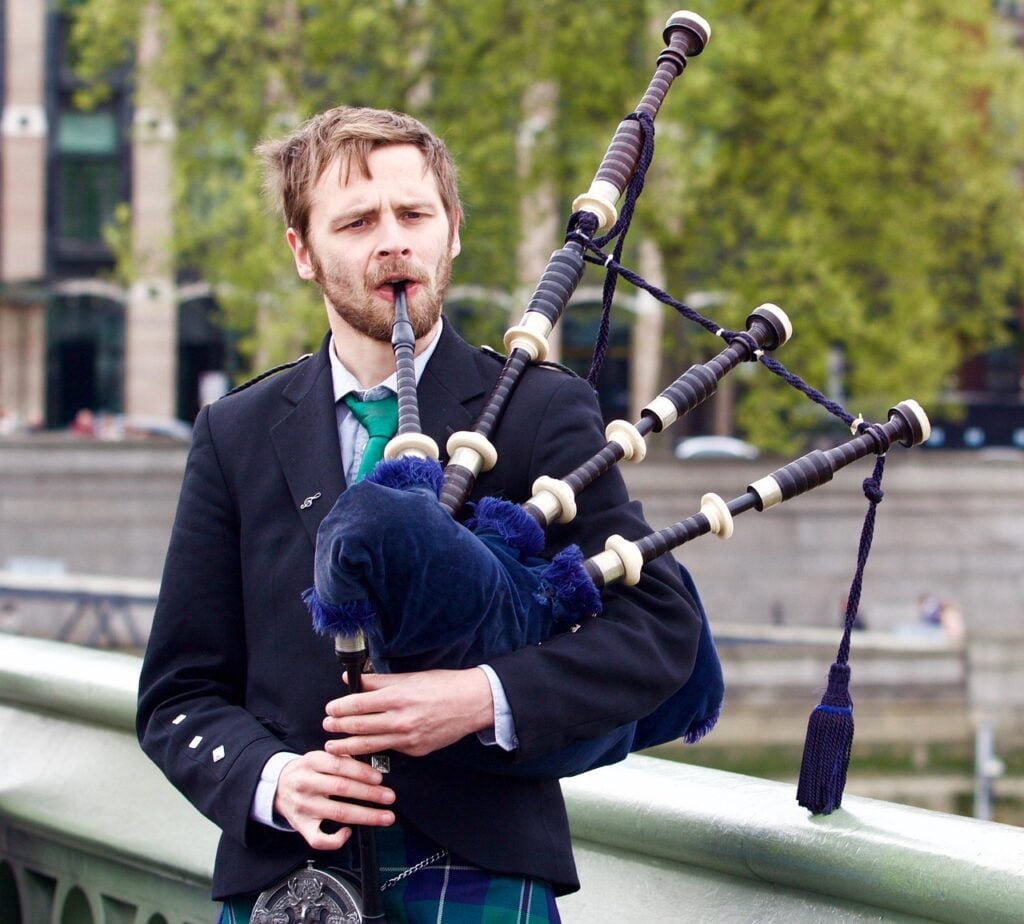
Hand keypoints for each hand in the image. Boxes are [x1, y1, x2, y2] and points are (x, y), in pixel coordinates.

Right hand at [273, 750, 395, 849]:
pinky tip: (348, 832)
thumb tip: (369, 767)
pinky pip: (318, 839)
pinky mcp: (301, 826)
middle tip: (389, 797)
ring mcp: (303, 807)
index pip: (340, 766)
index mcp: (311, 762)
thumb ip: (341, 759)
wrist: (277, 786)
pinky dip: (335, 839)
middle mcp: (306, 784)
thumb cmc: (306, 771)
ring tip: (385, 816)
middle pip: (342, 789)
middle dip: (370, 794)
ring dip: (365, 816)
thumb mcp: (319, 756)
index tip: (379, 778)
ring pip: (337, 813)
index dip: (362, 772)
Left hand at [323, 668, 493, 757]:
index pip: (358, 704)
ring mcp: (408, 739)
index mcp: (398, 697)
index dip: (340, 707)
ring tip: (334, 747)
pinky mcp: (416, 751)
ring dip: (348, 746)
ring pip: (370, 745)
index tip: (330, 708)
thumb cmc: (443, 686)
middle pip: (359, 726)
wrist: (472, 703)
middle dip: (339, 727)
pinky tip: (365, 748)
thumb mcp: (409, 677)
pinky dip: (375, 749)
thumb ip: (378, 681)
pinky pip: (391, 750)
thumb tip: (353, 680)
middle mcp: (401, 720)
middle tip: (327, 726)